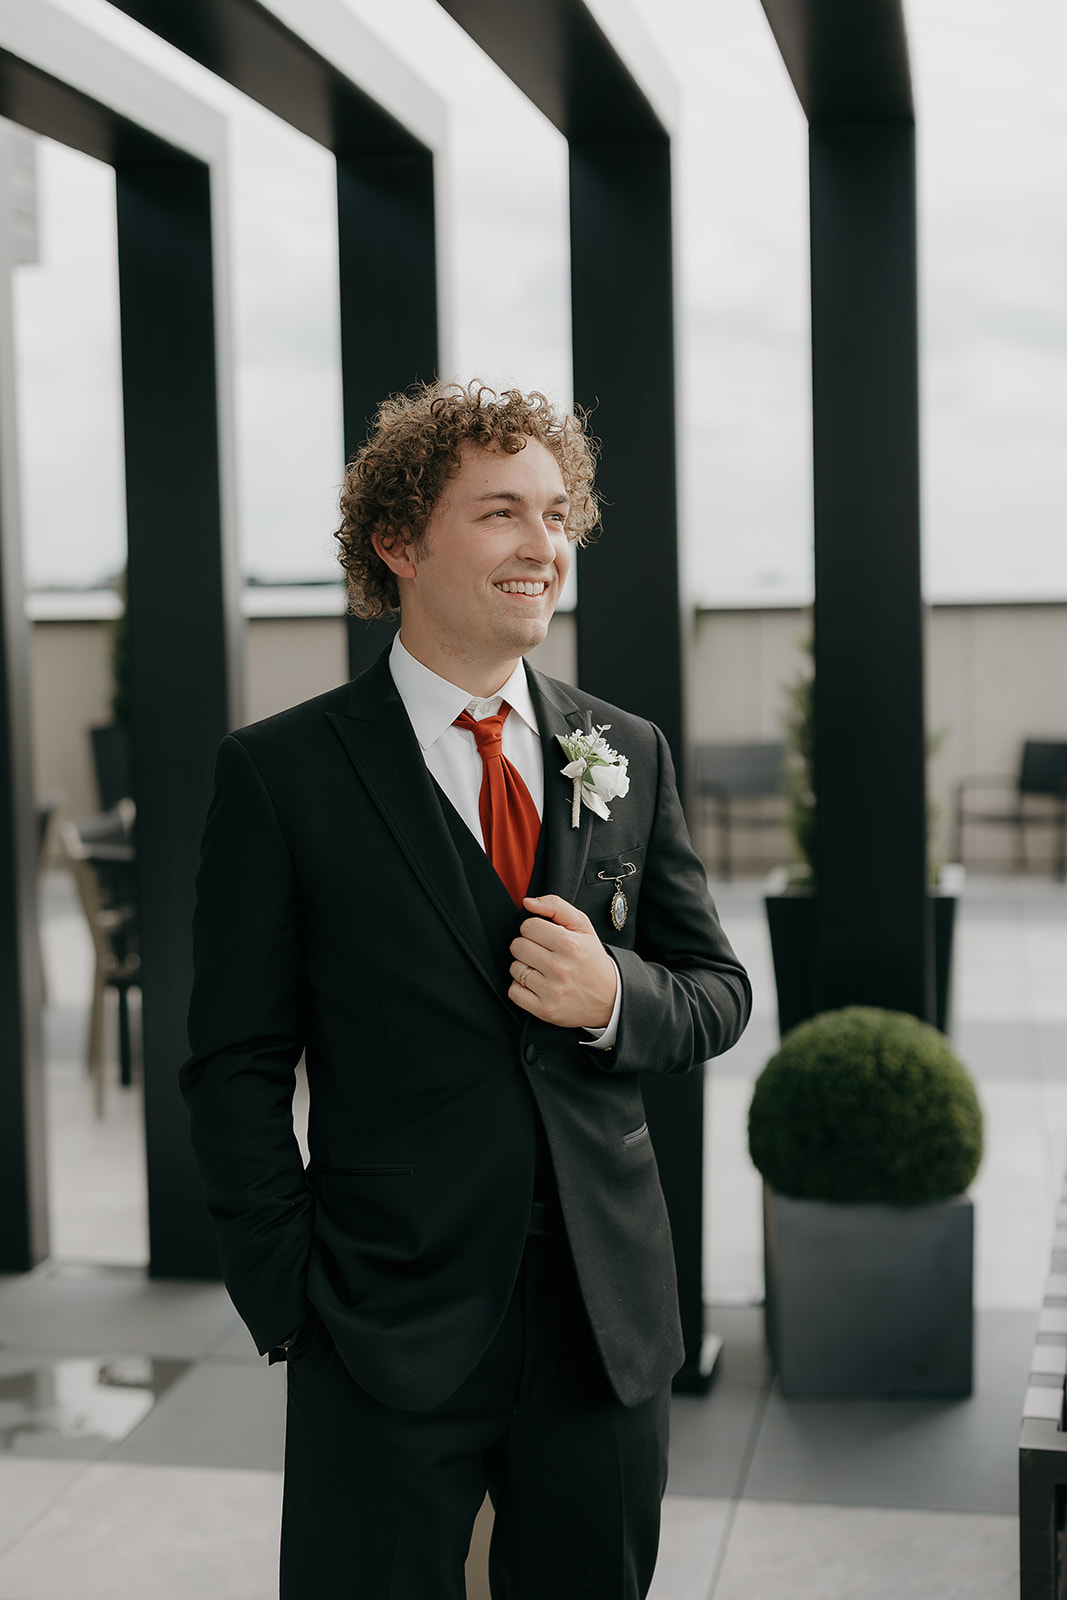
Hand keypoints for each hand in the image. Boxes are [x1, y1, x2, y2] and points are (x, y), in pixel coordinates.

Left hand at [509, 894, 617, 1028]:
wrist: (610, 998)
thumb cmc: (593, 960)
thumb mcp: (583, 927)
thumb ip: (556, 906)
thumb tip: (528, 902)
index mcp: (569, 944)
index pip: (528, 926)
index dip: (534, 929)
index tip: (545, 937)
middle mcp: (559, 967)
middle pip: (517, 946)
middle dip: (527, 947)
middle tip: (543, 953)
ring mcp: (551, 990)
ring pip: (514, 968)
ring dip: (524, 967)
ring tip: (541, 970)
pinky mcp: (545, 1009)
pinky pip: (514, 992)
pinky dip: (521, 988)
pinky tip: (536, 985)